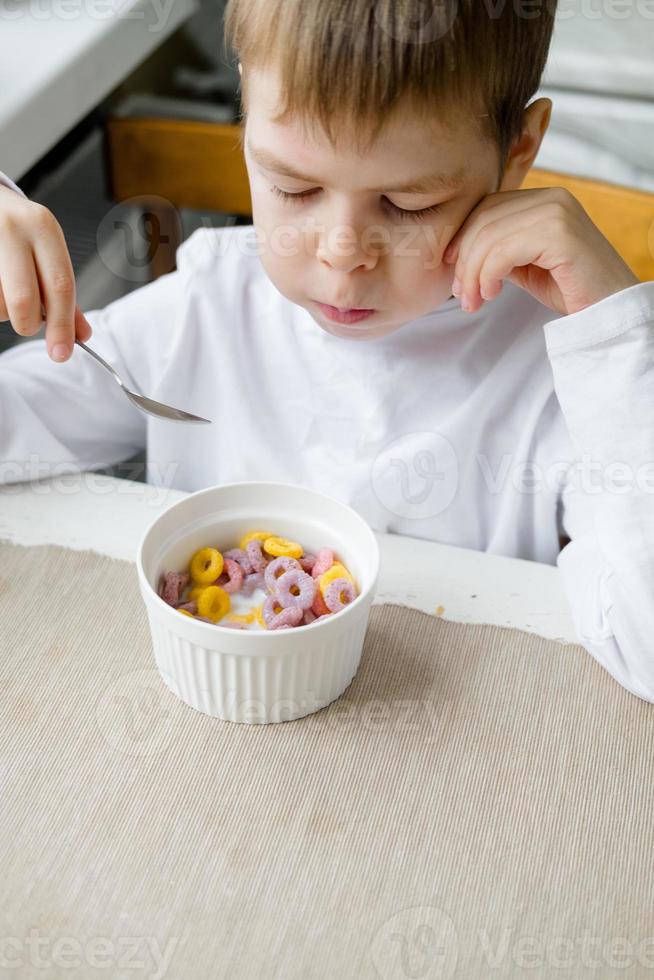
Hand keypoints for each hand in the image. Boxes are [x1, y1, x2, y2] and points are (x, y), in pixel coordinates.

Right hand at [0, 185, 92, 360]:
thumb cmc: (18, 230)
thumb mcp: (46, 250)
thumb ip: (63, 293)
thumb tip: (82, 335)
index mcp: (42, 227)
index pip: (60, 286)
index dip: (62, 326)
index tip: (62, 353)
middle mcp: (13, 228)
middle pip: (25, 300)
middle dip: (28, 324)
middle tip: (28, 323)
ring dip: (4, 311)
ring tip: (6, 289)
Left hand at [442, 186, 638, 315]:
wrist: (611, 310)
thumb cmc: (571, 290)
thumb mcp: (526, 265)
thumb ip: (500, 250)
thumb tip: (459, 251)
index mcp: (544, 199)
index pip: (488, 207)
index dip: (462, 237)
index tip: (452, 269)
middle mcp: (552, 197)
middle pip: (484, 220)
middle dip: (464, 261)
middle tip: (462, 296)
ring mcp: (557, 211)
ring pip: (489, 237)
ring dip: (472, 274)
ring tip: (474, 301)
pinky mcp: (559, 234)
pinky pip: (503, 251)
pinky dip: (488, 275)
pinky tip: (492, 293)